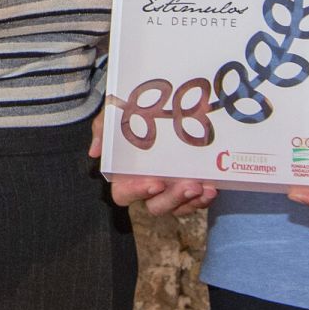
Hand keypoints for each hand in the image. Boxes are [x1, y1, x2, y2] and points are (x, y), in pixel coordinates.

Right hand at [90, 102, 216, 215]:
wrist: (156, 101)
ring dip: (192, 202)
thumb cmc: (129, 114)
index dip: (138, 192)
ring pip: (178, 207)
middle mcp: (147, 187)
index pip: (124, 195)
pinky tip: (213, 188)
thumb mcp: (113, 115)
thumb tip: (95, 152)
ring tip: (205, 188)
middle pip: (156, 206)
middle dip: (173, 199)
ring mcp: (169, 188)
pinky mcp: (188, 185)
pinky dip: (204, 198)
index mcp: (125, 177)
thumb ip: (103, 130)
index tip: (156, 182)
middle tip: (190, 185)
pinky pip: (196, 201)